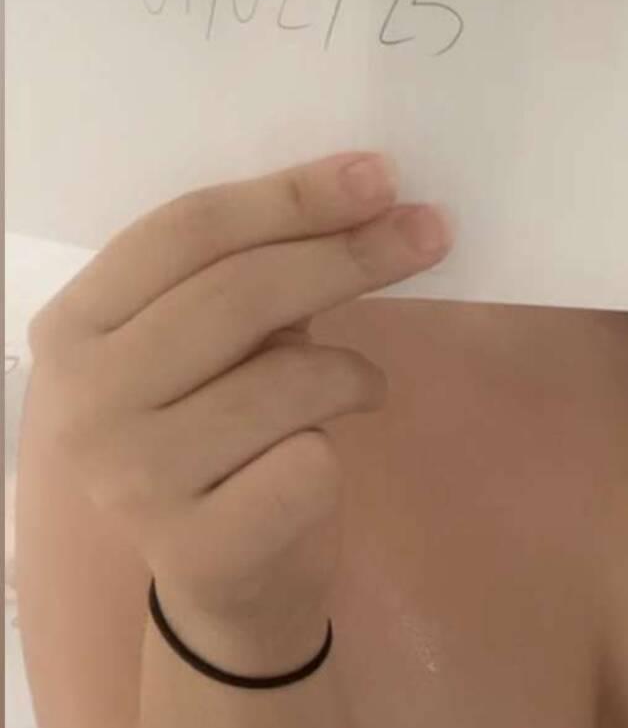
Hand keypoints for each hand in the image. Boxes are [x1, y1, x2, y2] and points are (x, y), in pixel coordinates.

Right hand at [26, 151, 452, 662]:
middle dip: (349, 254)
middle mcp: (83, 400)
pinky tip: (322, 453)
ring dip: (350, 370)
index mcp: (77, 322)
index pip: (188, 230)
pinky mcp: (193, 550)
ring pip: (281, 379)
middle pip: (237, 293)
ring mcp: (129, 481)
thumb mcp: (219, 340)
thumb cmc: (222, 425)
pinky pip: (305, 463)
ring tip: (363, 384)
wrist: (223, 574)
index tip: (379, 176)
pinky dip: (334, 444)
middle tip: (429, 232)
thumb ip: (261, 270)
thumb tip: (371, 193)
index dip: (291, 197)